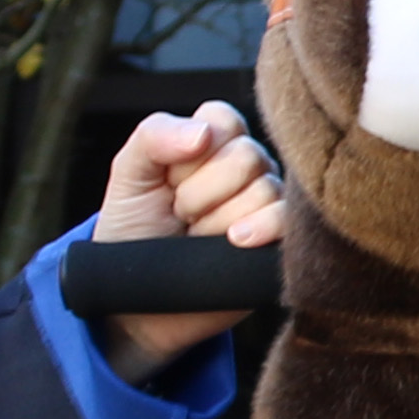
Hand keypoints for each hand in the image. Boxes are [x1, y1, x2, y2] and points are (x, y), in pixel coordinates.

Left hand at [91, 102, 288, 371]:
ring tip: (198, 237)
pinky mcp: (281, 241)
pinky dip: (262, 229)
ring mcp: (268, 205)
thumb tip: (203, 133)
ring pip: (265, 190)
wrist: (139, 298)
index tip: (169, 179)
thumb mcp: (130, 173)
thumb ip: (155, 136)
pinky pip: (289, 222)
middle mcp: (250, 168)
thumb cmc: (134, 230)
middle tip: (181, 215)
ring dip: (219, 220)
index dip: (192, 152)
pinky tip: (235, 242)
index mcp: (216, 142)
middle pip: (246, 157)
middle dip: (200, 192)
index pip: (224, 120)